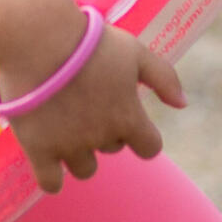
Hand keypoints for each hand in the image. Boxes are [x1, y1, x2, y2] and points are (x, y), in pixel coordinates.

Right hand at [5, 25, 186, 194]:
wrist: (38, 39)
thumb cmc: (89, 41)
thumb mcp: (135, 51)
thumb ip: (164, 77)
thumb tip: (183, 104)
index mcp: (128, 117)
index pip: (149, 148)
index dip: (142, 135)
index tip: (129, 120)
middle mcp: (102, 137)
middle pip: (112, 149)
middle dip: (105, 131)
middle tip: (87, 104)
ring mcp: (69, 146)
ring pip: (84, 168)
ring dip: (80, 153)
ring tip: (64, 126)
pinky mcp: (39, 149)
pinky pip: (50, 182)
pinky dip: (53, 178)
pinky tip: (49, 164)